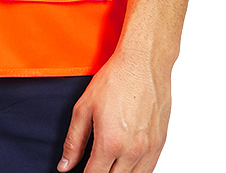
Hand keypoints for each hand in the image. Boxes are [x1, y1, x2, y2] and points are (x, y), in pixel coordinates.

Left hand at [58, 43, 171, 172]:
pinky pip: (149, 170)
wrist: (143, 63)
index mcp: (110, 143)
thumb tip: (65, 165)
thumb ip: (73, 141)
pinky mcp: (160, 143)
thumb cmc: (115, 79)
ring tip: (109, 164)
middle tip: (95, 165)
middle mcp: (132, 151)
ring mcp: (149, 149)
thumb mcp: (84, 108)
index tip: (82, 172)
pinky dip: (136, 171)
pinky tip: (126, 164)